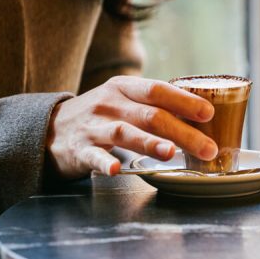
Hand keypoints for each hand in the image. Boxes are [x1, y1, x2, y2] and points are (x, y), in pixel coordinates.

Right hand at [46, 76, 217, 177]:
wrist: (50, 129)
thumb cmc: (102, 116)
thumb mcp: (125, 102)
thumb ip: (156, 107)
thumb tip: (204, 118)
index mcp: (124, 88)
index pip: (158, 90)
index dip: (184, 101)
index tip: (209, 113)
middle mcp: (109, 104)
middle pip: (150, 115)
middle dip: (183, 132)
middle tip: (208, 148)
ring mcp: (93, 126)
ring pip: (125, 132)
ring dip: (150, 143)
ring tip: (171, 153)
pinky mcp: (79, 149)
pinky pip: (93, 156)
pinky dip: (105, 163)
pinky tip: (117, 170)